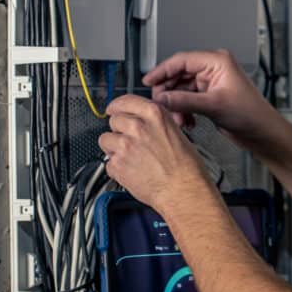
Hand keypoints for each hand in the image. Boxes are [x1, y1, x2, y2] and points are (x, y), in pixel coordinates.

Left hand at [98, 94, 210, 211]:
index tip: (114, 110)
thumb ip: (155, 123)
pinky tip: (132, 171)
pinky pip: (108, 162)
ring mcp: (124, 146)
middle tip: (130, 140)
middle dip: (119, 130)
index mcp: (154, 114)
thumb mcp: (176, 132)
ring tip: (129, 157)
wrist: (183, 190)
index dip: (117, 107)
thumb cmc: (187, 167)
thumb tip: (142, 122)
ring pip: (105, 140)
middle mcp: (137, 127)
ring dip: (113, 147)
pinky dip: (117, 168)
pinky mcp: (117, 165)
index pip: (124, 101)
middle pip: (113, 120)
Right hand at [142, 50, 279, 148]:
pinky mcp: (210, 96)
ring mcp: (211, 83)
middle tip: (160, 104)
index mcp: (217, 61)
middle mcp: (213, 69)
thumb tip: (162, 98)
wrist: (262, 132)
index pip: (181, 60)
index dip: (162, 70)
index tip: (148, 81)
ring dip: (176, 105)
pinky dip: (184, 110)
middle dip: (169, 92)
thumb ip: (184, 101)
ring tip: (177, 118)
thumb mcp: (213, 106)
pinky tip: (186, 121)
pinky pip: (188, 100)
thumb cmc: (250, 114)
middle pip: (179, 75)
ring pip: (182, 90)